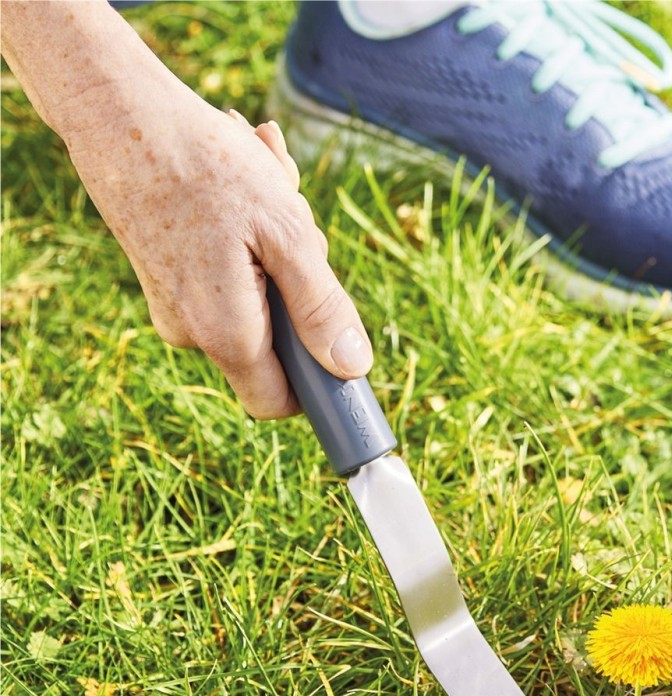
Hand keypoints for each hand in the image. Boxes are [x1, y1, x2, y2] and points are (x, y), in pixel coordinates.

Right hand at [67, 96, 371, 419]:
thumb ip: (320, 307)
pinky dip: (248, 240)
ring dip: (278, 252)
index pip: (279, 403)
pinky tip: (243, 190)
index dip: (316, 382)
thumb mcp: (286, 233)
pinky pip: (229, 278)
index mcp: (225, 333)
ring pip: (257, 302)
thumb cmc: (207, 166)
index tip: (335, 335)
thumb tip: (351, 368)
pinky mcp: (166, 282)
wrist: (118, 114)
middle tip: (295, 222)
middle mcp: (193, 333)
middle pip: (276, 344)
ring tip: (265, 190)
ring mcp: (174, 308)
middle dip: (300, 288)